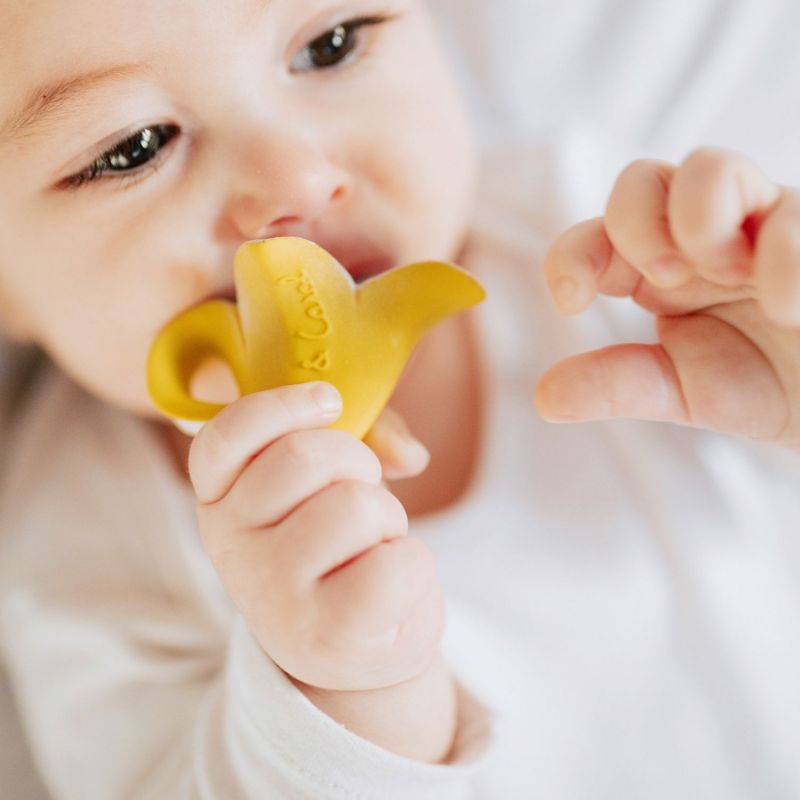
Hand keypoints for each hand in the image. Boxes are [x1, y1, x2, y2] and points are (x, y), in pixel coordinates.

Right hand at [188, 383, 442, 690]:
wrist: (354, 647)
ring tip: (373, 549)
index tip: (331, 402)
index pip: (224, 438)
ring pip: (355, 506)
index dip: (279, 407)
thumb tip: (409, 455)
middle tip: (361, 503)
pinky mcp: (326, 633)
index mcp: (221, 498)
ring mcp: (273, 593)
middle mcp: (231, 545)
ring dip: (388, 519)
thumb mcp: (336, 481)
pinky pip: (396, 564)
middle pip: (306, 457)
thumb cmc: (342, 547)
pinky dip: (415, 565)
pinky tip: (392, 588)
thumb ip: (367, 437)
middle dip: (359, 465)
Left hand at [537, 148, 799, 448]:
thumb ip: (620, 386)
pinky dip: (784, 254)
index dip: (571, 257)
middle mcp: (704, 237)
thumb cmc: (770, 385)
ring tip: (731, 276)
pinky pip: (796, 213)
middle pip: (640, 181)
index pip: (596, 238)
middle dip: (635, 225)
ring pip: (710, 167)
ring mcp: (764, 222)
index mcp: (661, 271)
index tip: (571, 302)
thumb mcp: (687, 394)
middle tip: (664, 279)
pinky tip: (787, 307)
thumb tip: (545, 398)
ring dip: (700, 218)